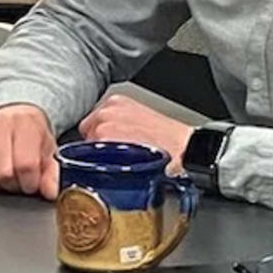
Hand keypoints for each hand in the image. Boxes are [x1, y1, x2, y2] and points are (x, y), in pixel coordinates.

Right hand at [0, 104, 59, 195]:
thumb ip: (52, 174)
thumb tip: (50, 191)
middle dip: (14, 184)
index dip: (31, 182)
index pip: (25, 165)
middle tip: (19, 178)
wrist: (13, 117)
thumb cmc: (31, 135)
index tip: (32, 182)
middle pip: (3, 174)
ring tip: (5, 173)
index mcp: (24, 123)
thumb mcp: (49, 152)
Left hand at [75, 93, 195, 161]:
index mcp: (116, 102)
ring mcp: (102, 127)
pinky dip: (101, 168)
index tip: (112, 145)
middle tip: (121, 156)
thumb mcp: (143, 120)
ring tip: (124, 163)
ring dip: (100, 158)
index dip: (101, 137)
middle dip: (99, 147)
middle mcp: (106, 111)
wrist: (185, 152)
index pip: (93, 121)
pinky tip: (121, 170)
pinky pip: (89, 162)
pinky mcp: (103, 145)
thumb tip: (111, 138)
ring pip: (87, 149)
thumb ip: (122, 123)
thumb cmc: (170, 141)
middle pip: (88, 134)